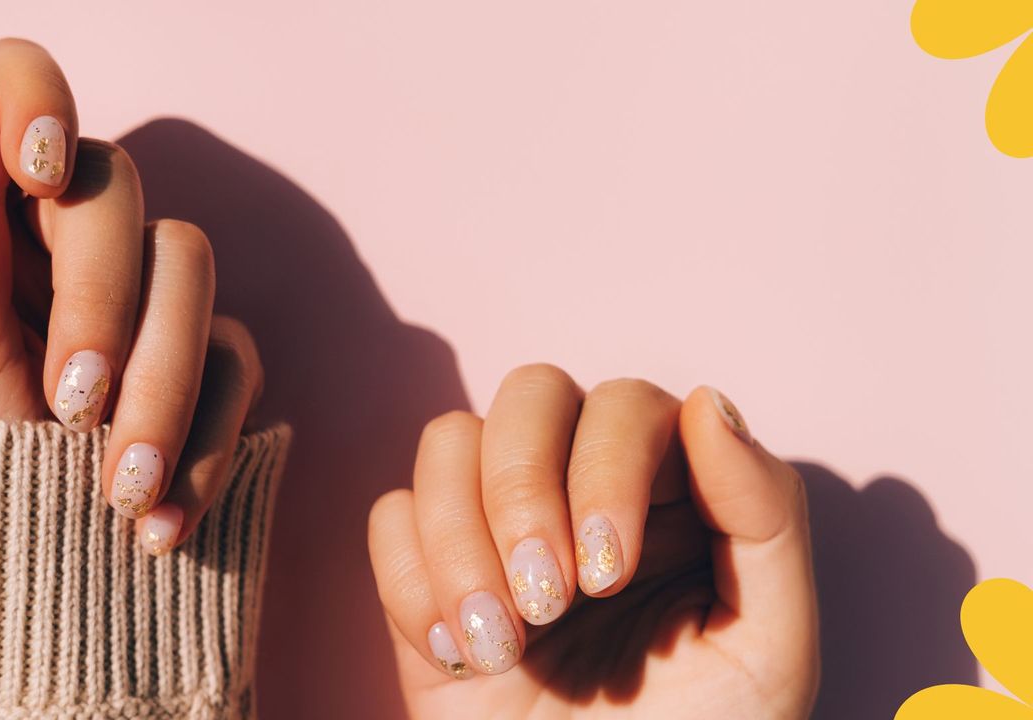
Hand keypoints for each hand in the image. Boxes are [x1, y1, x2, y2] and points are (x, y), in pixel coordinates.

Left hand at [0, 29, 262, 553]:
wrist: (42, 586)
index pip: (32, 97)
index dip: (42, 105)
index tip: (35, 172)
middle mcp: (79, 246)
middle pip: (125, 193)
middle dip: (102, 302)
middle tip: (69, 405)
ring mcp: (154, 302)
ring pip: (195, 272)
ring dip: (159, 388)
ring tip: (117, 490)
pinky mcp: (214, 364)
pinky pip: (240, 360)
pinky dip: (204, 439)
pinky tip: (159, 513)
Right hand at [368, 366, 817, 718]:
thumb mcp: (768, 645)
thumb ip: (765, 517)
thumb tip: (712, 401)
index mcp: (670, 491)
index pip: (625, 406)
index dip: (605, 468)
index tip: (608, 576)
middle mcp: (579, 485)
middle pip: (529, 393)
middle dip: (523, 490)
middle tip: (548, 601)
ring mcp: (497, 522)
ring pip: (448, 439)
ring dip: (462, 542)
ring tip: (501, 645)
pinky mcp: (428, 568)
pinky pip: (392, 517)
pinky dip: (416, 585)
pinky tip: (460, 657)